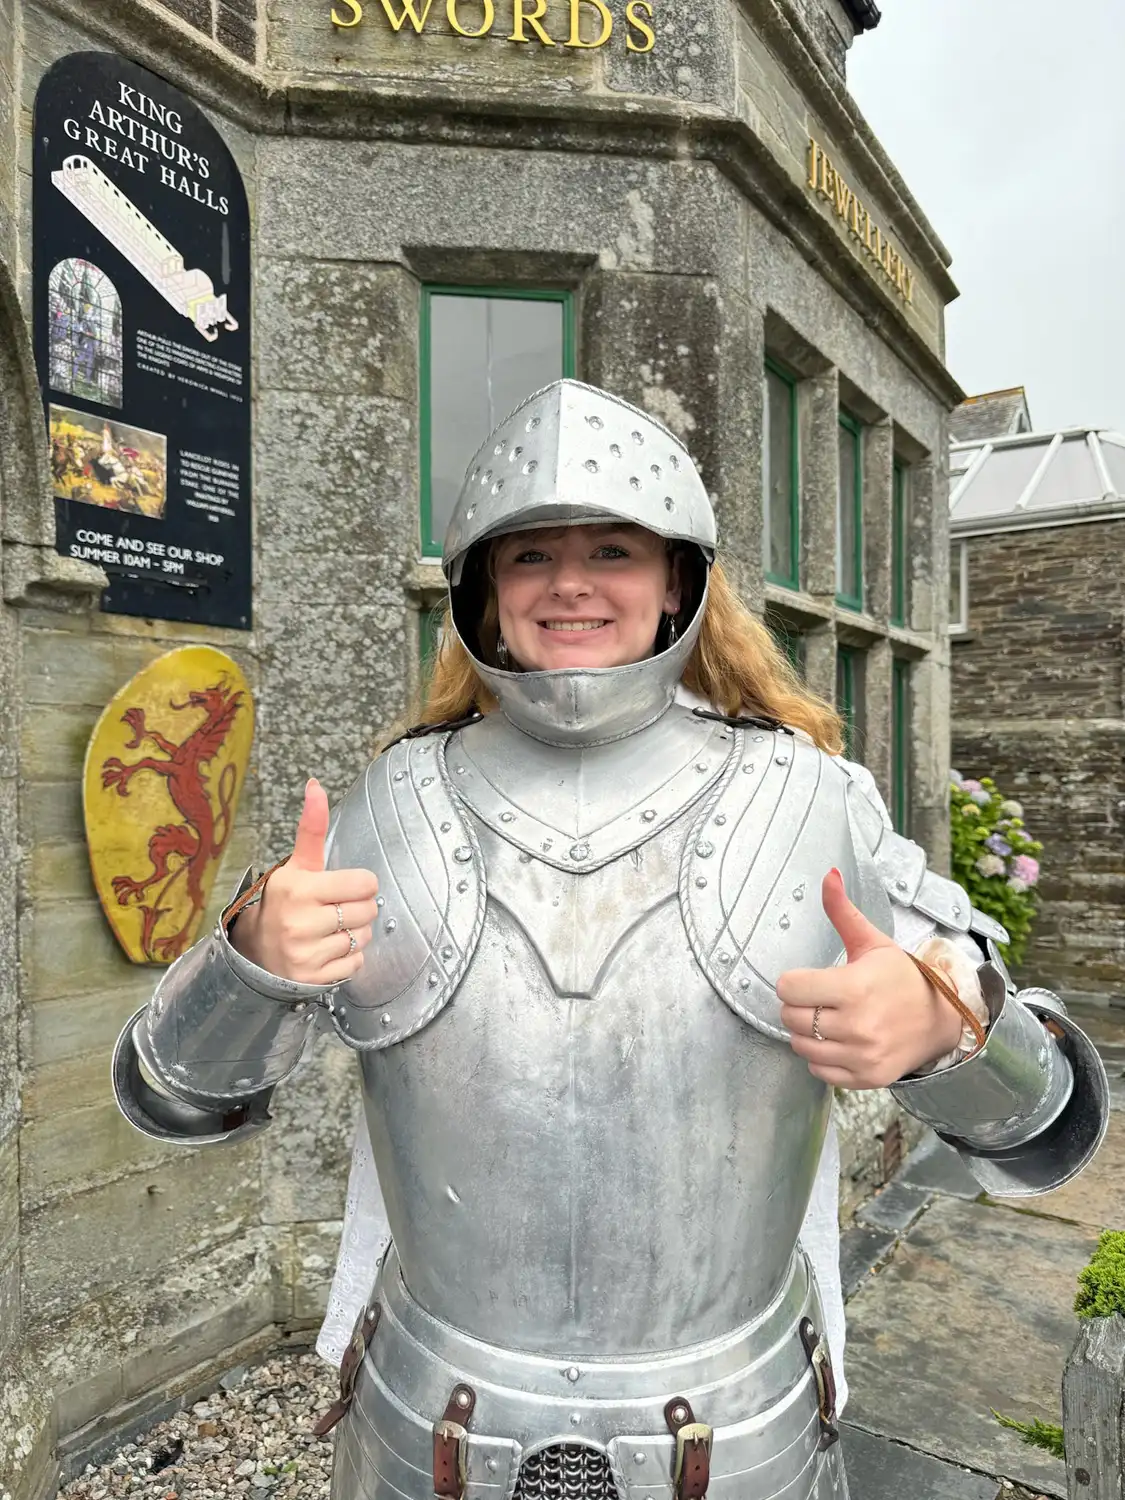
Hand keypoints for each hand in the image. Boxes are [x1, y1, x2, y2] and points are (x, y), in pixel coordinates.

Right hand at [230, 778, 379, 985]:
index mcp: (298, 888)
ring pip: (364, 937)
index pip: (366, 884)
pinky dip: (349, 958)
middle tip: (335, 909)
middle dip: (358, 908)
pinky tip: (327, 950)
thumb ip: (312, 828)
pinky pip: (357, 963)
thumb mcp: (297, 865)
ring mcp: (306, 953)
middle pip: (369, 911)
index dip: (360, 884)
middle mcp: (300, 922)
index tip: (343, 886)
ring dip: (355, 933)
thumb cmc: (284, 902)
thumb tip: (315, 785)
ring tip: (329, 930)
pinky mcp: (314, 979)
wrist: (256, 951)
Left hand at [777, 868, 963, 1088]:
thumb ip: (843, 911)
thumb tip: (828, 874)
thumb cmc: (903, 977)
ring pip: (801, 1047)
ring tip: (827, 1019)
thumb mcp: (872, 942)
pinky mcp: (867, 1078)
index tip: (806, 979)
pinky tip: (838, 1041)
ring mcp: (863, 1055)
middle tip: (818, 999)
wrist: (943, 1017)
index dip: (793, 981)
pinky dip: (822, 1058)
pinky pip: (820, 1072)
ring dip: (807, 1033)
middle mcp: (858, 1025)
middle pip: (791, 1018)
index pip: (790, 988)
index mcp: (854, 987)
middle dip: (798, 1006)